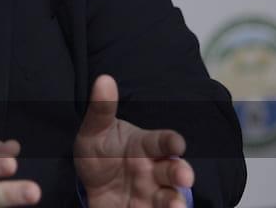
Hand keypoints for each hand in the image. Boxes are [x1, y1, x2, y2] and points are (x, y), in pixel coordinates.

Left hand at [74, 75, 194, 207]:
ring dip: (175, 202)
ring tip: (175, 206)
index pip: (162, 141)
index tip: (177, 143)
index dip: (171, 141)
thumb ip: (101, 109)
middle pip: (172, 171)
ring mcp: (150, 194)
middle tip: (185, 176)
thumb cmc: (100, 150)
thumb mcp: (95, 130)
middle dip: (181, 172)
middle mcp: (153, 170)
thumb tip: (103, 79)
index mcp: (145, 146)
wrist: (90, 182)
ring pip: (169, 198)